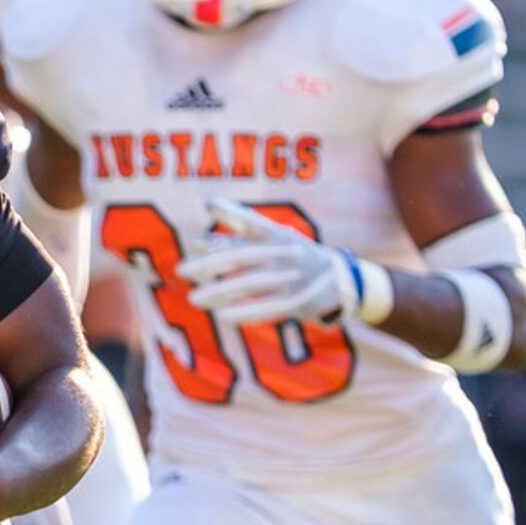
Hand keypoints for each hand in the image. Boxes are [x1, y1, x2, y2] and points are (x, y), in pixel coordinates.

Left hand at [177, 197, 365, 328]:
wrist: (343, 281)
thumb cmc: (295, 256)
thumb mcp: (273, 239)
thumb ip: (238, 233)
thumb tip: (201, 230)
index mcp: (276, 233)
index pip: (250, 221)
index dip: (229, 213)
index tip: (204, 208)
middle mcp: (283, 252)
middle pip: (241, 256)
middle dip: (210, 264)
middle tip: (181, 271)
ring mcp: (291, 277)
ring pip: (250, 283)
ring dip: (221, 292)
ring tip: (195, 299)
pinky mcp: (298, 301)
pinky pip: (268, 307)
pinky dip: (246, 311)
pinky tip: (225, 316)